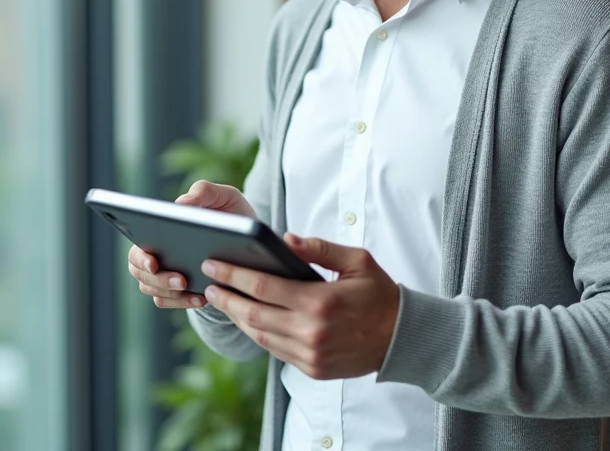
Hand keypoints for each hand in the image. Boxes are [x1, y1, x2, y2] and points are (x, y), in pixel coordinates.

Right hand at [125, 180, 256, 309]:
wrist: (251, 238)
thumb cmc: (230, 212)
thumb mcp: (222, 196)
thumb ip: (203, 191)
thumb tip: (180, 204)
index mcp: (159, 231)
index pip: (137, 248)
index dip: (140, 258)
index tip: (153, 263)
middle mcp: (157, 254)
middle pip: (141, 273)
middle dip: (159, 279)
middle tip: (181, 280)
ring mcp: (166, 275)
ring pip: (154, 291)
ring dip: (171, 293)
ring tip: (194, 290)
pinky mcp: (180, 292)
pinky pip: (171, 302)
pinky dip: (183, 302)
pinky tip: (202, 298)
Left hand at [201, 233, 399, 379]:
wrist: (402, 338)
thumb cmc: (379, 294)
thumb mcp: (356, 261)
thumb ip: (319, 248)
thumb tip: (286, 240)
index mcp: (320, 302)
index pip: (263, 287)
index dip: (233, 275)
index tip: (214, 264)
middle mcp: (311, 332)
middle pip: (253, 315)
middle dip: (226, 297)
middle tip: (207, 284)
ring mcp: (310, 354)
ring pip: (260, 336)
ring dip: (237, 318)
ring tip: (222, 300)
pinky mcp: (312, 369)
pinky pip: (275, 351)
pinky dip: (257, 334)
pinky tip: (248, 319)